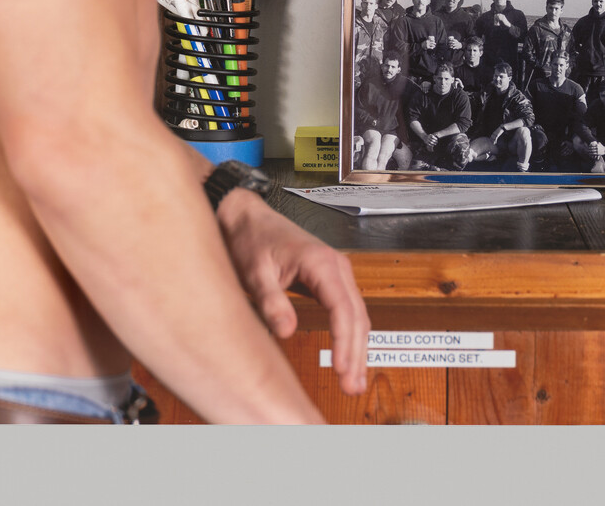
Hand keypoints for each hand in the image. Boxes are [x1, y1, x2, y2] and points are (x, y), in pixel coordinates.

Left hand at [217, 190, 368, 394]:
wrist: (247, 218)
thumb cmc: (251, 239)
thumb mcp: (255, 272)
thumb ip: (272, 301)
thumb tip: (287, 331)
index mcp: (321, 262)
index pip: (343, 308)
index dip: (344, 341)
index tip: (342, 368)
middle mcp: (336, 265)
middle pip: (356, 315)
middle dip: (357, 353)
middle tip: (352, 387)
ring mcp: (337, 272)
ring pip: (357, 315)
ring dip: (358, 348)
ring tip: (354, 381)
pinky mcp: (330, 280)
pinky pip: (349, 311)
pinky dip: (351, 336)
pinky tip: (349, 357)